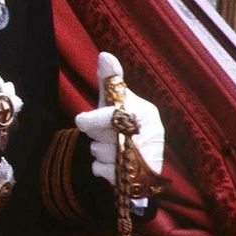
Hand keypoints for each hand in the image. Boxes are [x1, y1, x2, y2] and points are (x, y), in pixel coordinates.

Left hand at [74, 52, 164, 184]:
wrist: (139, 161)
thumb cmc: (124, 123)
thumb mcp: (116, 100)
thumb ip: (110, 80)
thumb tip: (104, 54)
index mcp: (146, 114)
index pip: (110, 116)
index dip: (91, 120)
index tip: (84, 120)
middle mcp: (150, 136)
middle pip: (103, 137)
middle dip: (97, 136)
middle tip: (106, 135)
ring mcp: (145, 160)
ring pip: (101, 154)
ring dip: (99, 152)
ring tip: (112, 149)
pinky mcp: (137, 181)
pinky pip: (101, 171)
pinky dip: (99, 168)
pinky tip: (110, 164)